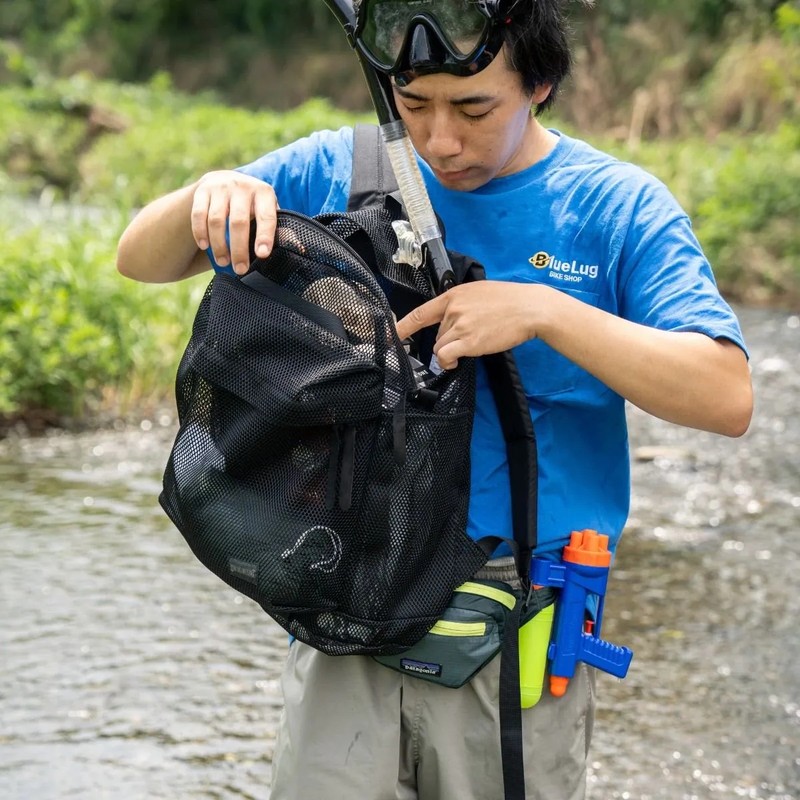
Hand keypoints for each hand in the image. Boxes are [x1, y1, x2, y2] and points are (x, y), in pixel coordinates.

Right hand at [190, 170, 278, 274]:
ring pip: (216, 220)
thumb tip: (301, 251)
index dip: (265, 236)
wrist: (225, 181)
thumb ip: (281, 231)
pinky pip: (198, 215)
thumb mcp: (268, 214)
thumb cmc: (254, 206)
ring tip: (223, 262)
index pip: (266, 217)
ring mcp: (220, 187)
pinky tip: (205, 246)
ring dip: (219, 245)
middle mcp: (243, 186)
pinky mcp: (202, 190)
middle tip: (241, 270)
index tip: (262, 255)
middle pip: (239, 222)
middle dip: (239, 249)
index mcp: (264, 193)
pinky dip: (200, 232)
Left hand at [395, 281, 541, 368]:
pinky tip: (457, 361)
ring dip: (449, 353)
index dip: (401, 326)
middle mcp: (452, 309)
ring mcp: (459, 325)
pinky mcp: (468, 341)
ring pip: (440, 347)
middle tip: (470, 338)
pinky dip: (448, 362)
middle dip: (448, 341)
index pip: (420, 313)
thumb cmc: (509, 302)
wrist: (529, 308)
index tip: (389, 335)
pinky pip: (445, 356)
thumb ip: (461, 305)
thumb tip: (452, 322)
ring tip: (468, 349)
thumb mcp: (479, 293)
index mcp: (453, 295)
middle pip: (436, 335)